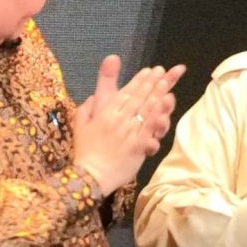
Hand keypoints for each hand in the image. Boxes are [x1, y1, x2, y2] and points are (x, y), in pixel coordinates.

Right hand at [73, 54, 182, 192]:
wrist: (90, 176)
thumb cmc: (84, 152)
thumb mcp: (79, 125)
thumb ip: (86, 108)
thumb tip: (92, 96)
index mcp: (105, 114)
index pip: (125, 93)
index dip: (138, 81)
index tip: (148, 70)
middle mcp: (119, 120)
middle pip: (138, 98)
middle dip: (150, 83)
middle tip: (162, 71)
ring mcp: (129, 133)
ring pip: (145, 111)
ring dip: (157, 96)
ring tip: (166, 84)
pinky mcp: (137, 146)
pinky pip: (149, 130)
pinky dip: (157, 118)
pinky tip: (165, 110)